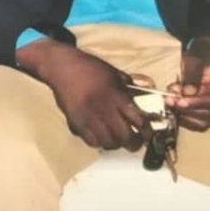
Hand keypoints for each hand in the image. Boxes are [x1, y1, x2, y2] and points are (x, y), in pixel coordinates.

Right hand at [18, 38, 149, 150]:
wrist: (60, 66)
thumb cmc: (88, 67)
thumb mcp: (113, 73)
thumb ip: (128, 87)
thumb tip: (142, 97)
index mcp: (115, 94)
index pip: (138, 120)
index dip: (147, 132)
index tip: (149, 136)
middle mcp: (102, 108)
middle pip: (124, 136)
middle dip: (134, 143)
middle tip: (135, 142)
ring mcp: (88, 116)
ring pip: (108, 142)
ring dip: (116, 143)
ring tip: (117, 139)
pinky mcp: (75, 121)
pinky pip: (91, 141)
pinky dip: (99, 142)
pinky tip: (101, 136)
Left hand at [167, 38, 209, 131]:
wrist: (201, 56)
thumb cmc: (199, 56)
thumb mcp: (195, 59)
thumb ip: (192, 74)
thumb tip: (188, 92)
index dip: (196, 103)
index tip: (180, 101)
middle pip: (208, 114)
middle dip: (186, 109)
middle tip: (168, 101)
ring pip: (203, 122)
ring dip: (183, 115)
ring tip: (169, 102)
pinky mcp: (205, 111)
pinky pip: (197, 123)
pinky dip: (183, 118)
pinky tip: (172, 108)